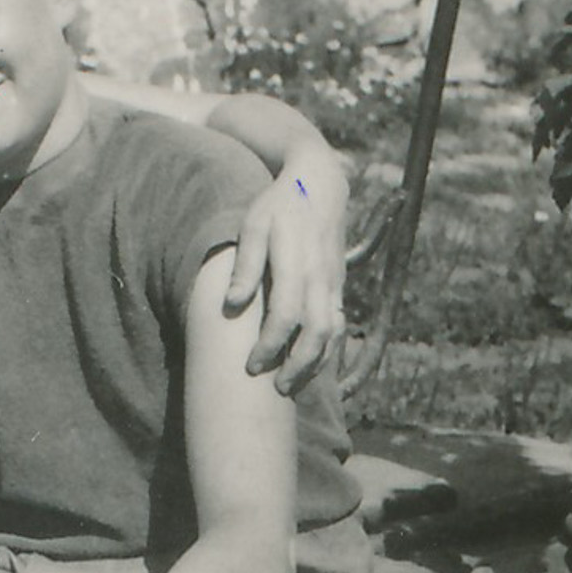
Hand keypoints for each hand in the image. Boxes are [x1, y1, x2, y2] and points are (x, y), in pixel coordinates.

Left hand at [227, 152, 348, 394]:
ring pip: (333, 332)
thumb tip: (232, 305)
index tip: (251, 366)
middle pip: (317, 333)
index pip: (287, 316)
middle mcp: (321, 277)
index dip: (270, 345)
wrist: (319, 183)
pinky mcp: (339, 284)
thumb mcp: (252, 225)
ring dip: (316, 363)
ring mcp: (334, 282)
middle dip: (298, 366)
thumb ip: (245, 265)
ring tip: (293, 384)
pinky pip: (338, 323)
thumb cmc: (278, 204)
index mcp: (297, 263)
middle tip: (275, 389)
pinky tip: (311, 364)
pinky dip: (328, 348)